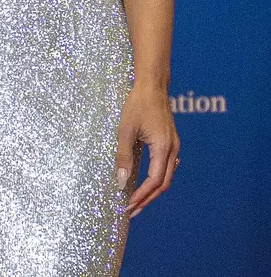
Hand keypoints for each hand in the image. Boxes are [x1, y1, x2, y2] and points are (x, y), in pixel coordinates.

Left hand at [115, 82, 179, 217]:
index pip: (154, 182)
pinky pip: (167, 167)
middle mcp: (173, 150)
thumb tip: (121, 182)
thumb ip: (124, 156)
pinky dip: (157, 179)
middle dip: (147, 199)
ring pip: (167, 177)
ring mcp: (174, 146)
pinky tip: (146, 183)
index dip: (142, 196)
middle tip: (132, 210)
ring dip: (152, 191)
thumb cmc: (137, 104)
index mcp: (163, 148)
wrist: (152, 85)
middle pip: (163, 184)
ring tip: (137, 201)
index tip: (128, 205)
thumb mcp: (126, 130)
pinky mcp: (171, 142)